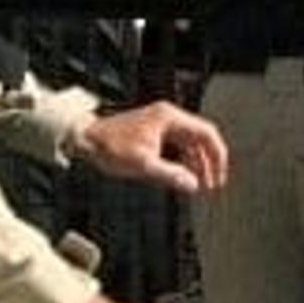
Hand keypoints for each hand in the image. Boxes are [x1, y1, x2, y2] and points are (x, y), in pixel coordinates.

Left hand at [74, 100, 229, 194]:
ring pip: (189, 143)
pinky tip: (181, 175)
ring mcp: (160, 124)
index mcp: (169, 118)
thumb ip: (171, 175)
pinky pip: (177, 146)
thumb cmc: (108, 145)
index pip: (207, 133)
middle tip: (211, 183)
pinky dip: (182, 160)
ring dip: (195, 163)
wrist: (84, 138)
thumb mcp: (142, 164)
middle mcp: (168, 118)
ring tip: (197, 183)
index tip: (219, 174)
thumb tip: (193, 185)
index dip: (217, 156)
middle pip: (200, 139)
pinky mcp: (153, 132)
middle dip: (208, 162)